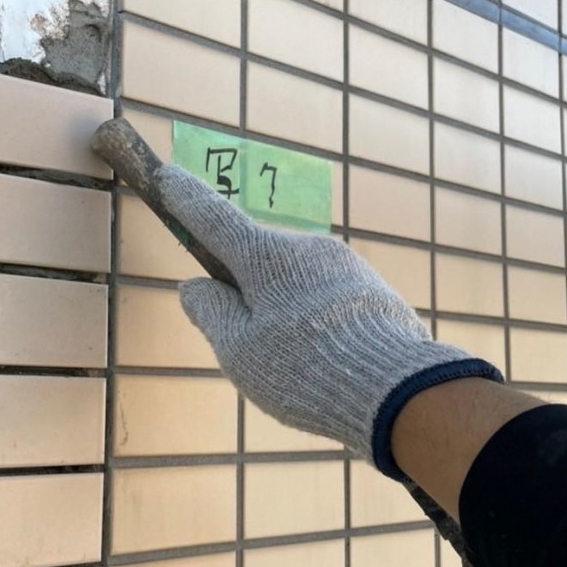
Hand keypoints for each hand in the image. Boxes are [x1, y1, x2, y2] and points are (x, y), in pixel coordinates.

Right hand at [157, 165, 501, 476]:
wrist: (398, 389)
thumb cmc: (304, 369)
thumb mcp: (239, 352)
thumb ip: (211, 313)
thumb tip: (195, 286)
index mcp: (267, 257)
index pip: (215, 220)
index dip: (187, 200)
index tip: (167, 177)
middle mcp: (307, 247)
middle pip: (258, 259)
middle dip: (245, 290)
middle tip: (250, 346)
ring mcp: (345, 264)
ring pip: (294, 281)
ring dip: (283, 310)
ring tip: (296, 366)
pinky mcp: (372, 288)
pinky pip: (325, 297)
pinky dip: (314, 321)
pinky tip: (326, 361)